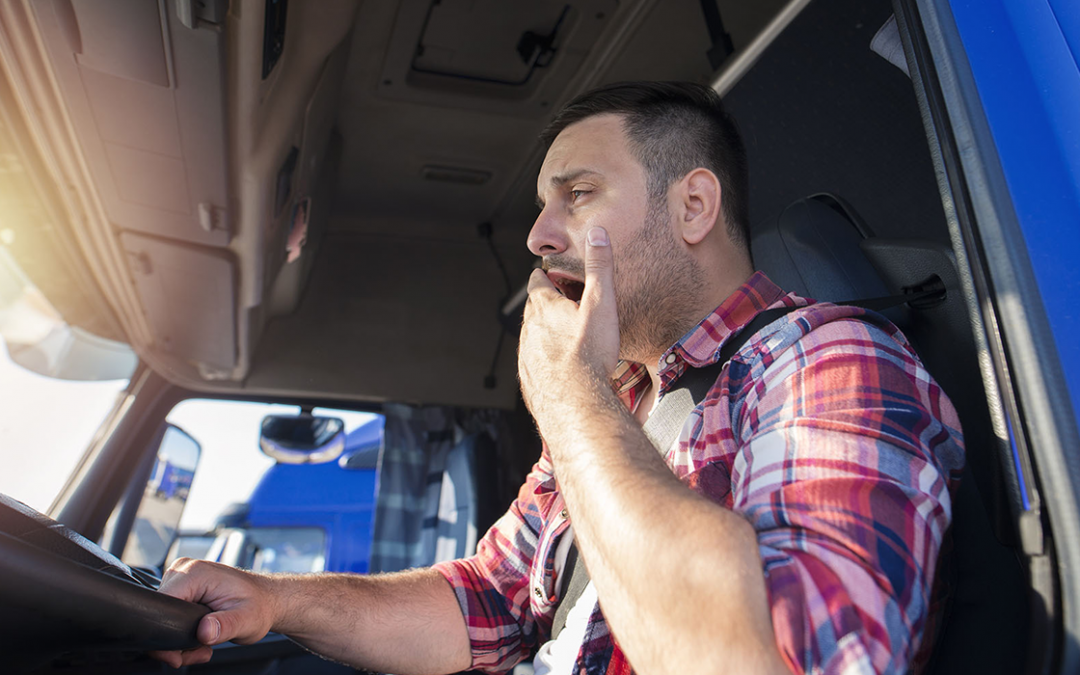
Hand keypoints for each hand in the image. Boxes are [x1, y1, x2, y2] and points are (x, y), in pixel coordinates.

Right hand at [149, 558, 277, 667]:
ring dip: (180, 639)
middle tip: (202, 650)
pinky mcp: (182, 588)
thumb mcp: (247, 620)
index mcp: (195, 573)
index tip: (180, 654)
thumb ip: (226, 626)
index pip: (161, 606)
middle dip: (176, 641)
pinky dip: (183, 631)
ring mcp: (181, 578)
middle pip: (160, 614)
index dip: (167, 634)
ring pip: (164, 617)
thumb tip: (205, 631)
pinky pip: (170, 614)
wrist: (265, 600)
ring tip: (206, 644)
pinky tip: (202, 636)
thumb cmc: (259, 605)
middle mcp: (184, 570)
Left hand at [518, 226, 619, 426]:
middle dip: (548, 305)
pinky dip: (545, 359)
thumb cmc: (589, 354)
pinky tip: (561, 367)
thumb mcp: (601, 304)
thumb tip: (598, 234)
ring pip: (533, 336)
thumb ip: (600, 268)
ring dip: (546, 333)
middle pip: (534, 309)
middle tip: (566, 305)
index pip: (537, 281)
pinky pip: (534, 362)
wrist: (575, 402)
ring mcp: (526, 355)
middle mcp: (529, 328)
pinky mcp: (528, 378)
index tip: (554, 276)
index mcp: (543, 306)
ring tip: (566, 337)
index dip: (546, 276)